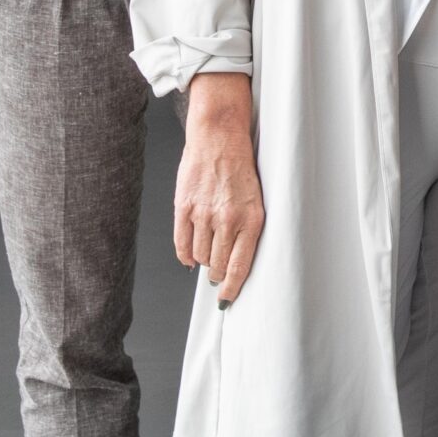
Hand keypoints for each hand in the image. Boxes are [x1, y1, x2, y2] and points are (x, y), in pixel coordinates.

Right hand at [178, 74, 263, 308]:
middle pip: (217, 266)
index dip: (231, 289)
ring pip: (200, 257)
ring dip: (203, 261)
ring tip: (208, 254)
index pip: (240, 267)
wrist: (220, 136)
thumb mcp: (255, 200)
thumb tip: (232, 263)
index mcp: (251, 220)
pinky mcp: (184, 207)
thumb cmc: (241, 168)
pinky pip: (182, 244)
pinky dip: (186, 255)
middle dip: (217, 274)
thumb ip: (245, 230)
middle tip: (217, 273)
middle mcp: (227, 220)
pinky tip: (190, 255)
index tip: (226, 300)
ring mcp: (204, 214)